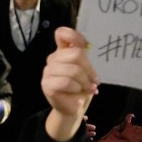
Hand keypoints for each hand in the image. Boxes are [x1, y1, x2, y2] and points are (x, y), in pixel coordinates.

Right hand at [42, 27, 99, 141]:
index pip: (61, 33)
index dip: (74, 36)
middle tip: (94, 81)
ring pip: (73, 70)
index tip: (85, 46)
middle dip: (89, 69)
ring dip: (85, 82)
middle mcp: (53, 59)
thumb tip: (86, 47)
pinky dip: (76, 89)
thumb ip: (84, 58)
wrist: (73, 108)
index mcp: (62, 52)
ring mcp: (48, 72)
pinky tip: (77, 95)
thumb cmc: (81, 88)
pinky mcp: (47, 85)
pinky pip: (66, 83)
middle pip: (75, 54)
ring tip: (88, 89)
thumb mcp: (86, 71)